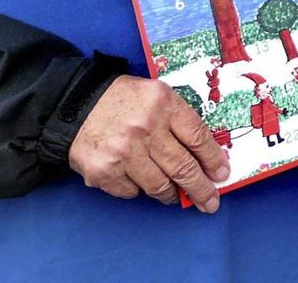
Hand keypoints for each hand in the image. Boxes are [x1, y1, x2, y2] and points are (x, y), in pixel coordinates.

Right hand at [68, 75, 228, 213]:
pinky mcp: (104, 172)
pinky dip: (139, 190)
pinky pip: (132, 191)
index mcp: (163, 104)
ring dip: (172, 194)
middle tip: (210, 201)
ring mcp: (123, 153)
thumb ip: (179, 121)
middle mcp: (145, 129)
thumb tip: (205, 154)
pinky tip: (140, 182)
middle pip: (183, 167)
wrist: (76, 104)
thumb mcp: (157, 96)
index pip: (198, 138)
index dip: (213, 160)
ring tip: (177, 196)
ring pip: (159, 185)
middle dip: (201, 188)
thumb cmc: (123, 101)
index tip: (222, 174)